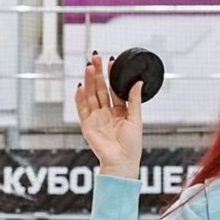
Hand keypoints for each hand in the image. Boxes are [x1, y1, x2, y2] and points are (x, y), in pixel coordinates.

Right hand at [74, 51, 143, 178]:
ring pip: (91, 95)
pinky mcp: (87, 125)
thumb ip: (134, 100)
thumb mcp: (136, 119)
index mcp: (121, 111)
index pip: (115, 89)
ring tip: (88, 66)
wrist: (121, 162)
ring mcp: (96, 118)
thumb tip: (139, 82)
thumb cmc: (132, 145)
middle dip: (98, 73)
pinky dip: (80, 97)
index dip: (112, 75)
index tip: (111, 61)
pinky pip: (82, 109)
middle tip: (95, 57)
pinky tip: (80, 86)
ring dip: (89, 81)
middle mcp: (107, 113)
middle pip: (101, 89)